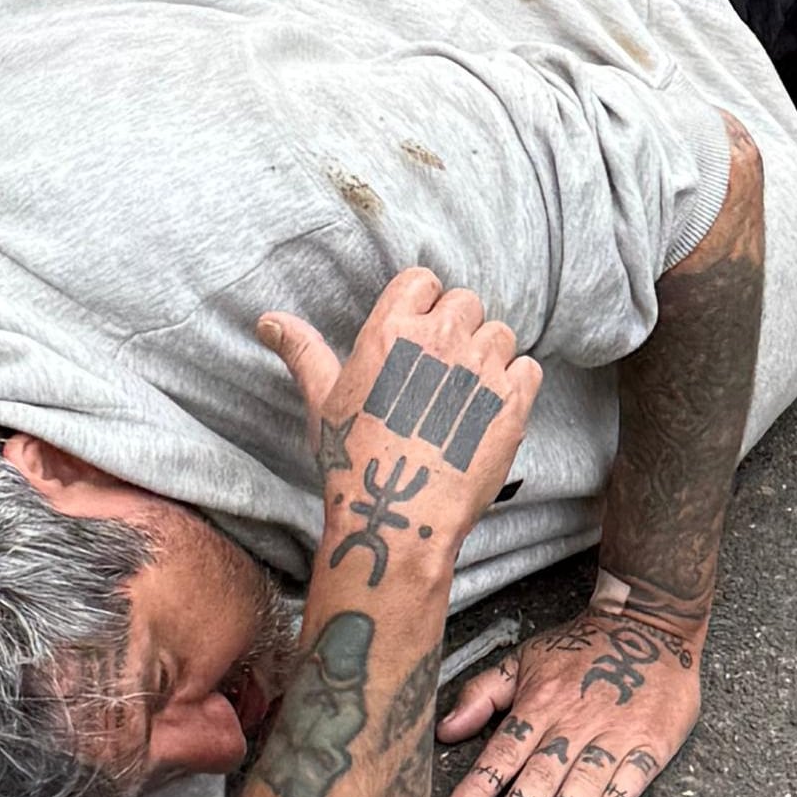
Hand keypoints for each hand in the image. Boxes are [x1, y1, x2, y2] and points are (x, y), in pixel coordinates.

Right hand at [259, 268, 541, 579]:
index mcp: (391, 330)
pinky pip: (528, 367)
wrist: (397, 515)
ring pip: (500, 333)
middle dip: (457, 329)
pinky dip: (516, 383)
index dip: (424, 304)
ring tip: (466, 394)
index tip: (419, 334)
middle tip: (441, 372)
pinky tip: (490, 409)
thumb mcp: (323, 399)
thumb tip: (268, 320)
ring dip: (487, 355)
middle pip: (466, 302)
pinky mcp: (512, 401)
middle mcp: (440, 338)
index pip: (423, 281)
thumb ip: (302, 350)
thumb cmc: (354, 459)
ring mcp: (479, 368)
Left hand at [435, 579, 703, 796]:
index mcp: (540, 703)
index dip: (478, 787)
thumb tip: (445, 730)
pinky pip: (630, 778)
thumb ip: (482, 694)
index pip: (503, 752)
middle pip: (538, 774)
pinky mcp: (652, 741)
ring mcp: (616, 733)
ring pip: (581, 782)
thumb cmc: (583, 647)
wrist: (650, 623)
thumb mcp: (525, 658)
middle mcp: (574, 721)